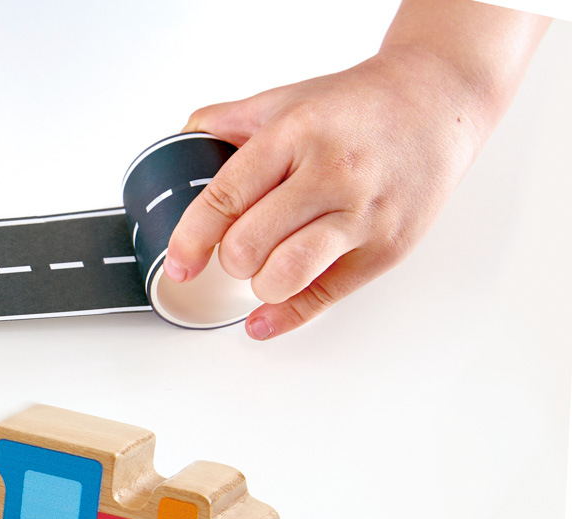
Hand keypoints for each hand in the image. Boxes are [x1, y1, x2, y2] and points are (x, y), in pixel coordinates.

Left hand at [165, 45, 484, 339]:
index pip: (225, 198)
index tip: (179, 262)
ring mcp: (364, 212)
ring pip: (285, 275)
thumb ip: (229, 121)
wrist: (439, 101)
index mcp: (296, 135)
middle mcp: (332, 173)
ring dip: (260, 284)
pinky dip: (286, 316)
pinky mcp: (388, 246)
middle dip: (231, 260)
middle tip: (238, 251)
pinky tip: (263, 319)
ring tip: (264, 270)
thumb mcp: (288, 100)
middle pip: (249, 245)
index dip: (191, 239)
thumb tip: (180, 139)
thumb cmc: (359, 105)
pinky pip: (326, 296)